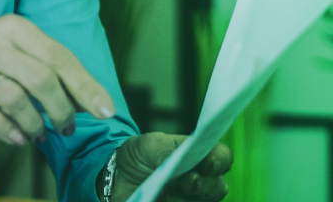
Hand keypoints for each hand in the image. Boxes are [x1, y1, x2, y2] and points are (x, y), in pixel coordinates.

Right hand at [0, 14, 114, 142]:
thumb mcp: (10, 44)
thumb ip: (46, 64)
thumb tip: (89, 98)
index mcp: (13, 27)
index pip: (59, 57)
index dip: (85, 86)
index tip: (104, 110)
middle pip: (42, 80)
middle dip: (62, 110)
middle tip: (67, 127)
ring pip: (17, 101)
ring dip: (36, 125)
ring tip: (39, 134)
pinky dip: (10, 133)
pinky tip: (18, 138)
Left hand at [107, 133, 231, 201]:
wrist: (120, 175)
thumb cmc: (141, 155)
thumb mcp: (149, 145)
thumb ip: (166, 152)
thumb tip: (182, 169)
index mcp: (199, 157)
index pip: (222, 157)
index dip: (219, 161)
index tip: (208, 163)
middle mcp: (204, 181)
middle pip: (218, 187)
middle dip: (203, 185)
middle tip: (187, 182)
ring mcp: (194, 199)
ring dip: (184, 199)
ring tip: (165, 194)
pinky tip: (159, 199)